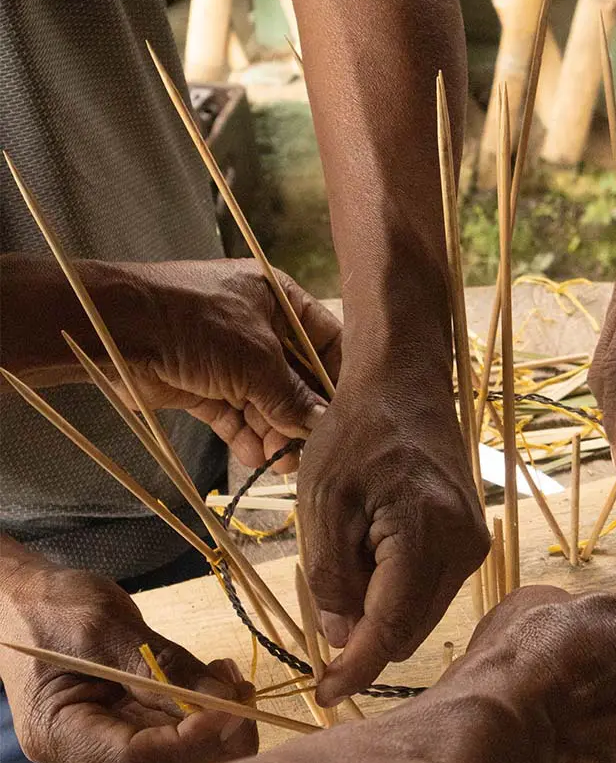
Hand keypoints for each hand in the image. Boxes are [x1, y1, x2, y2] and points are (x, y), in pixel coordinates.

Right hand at [0, 551, 257, 762]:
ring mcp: (108, 758)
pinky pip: (181, 747)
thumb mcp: (105, 625)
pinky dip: (210, 720)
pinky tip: (217, 683)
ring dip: (220, 727)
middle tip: (239, 686)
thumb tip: (226, 700)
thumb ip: (164, 664)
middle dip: (217, 736)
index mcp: (60, 737)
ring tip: (226, 675)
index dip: (193, 742)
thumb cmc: (52, 609)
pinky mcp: (132, 742)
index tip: (233, 706)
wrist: (26, 607)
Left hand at [100, 258, 341, 472]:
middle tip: (310, 448)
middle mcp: (260, 328)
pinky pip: (235, 414)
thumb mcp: (257, 360)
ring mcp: (230, 357)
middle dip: (302, 416)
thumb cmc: (196, 323)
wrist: (117, 328)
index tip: (350, 414)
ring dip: (274, 433)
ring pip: (266, 402)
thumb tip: (324, 424)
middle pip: (297, 379)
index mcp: (281, 301)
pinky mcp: (204, 384)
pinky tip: (254, 456)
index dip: (339, 378)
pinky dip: (245, 436)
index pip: (327, 341)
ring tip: (280, 461)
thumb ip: (294, 397)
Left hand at [297, 368, 489, 701]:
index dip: (356, 669)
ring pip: (420, 613)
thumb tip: (345, 639)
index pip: (391, 629)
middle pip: (409, 630)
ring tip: (351, 551)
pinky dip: (395, 589)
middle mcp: (464, 549)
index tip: (323, 696)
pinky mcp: (471, 541)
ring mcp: (474, 546)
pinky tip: (373, 548)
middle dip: (364, 632)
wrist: (406, 386)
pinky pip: (430, 590)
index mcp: (426, 536)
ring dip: (379, 607)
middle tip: (324, 596)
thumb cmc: (356, 434)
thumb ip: (330, 577)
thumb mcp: (321, 503)